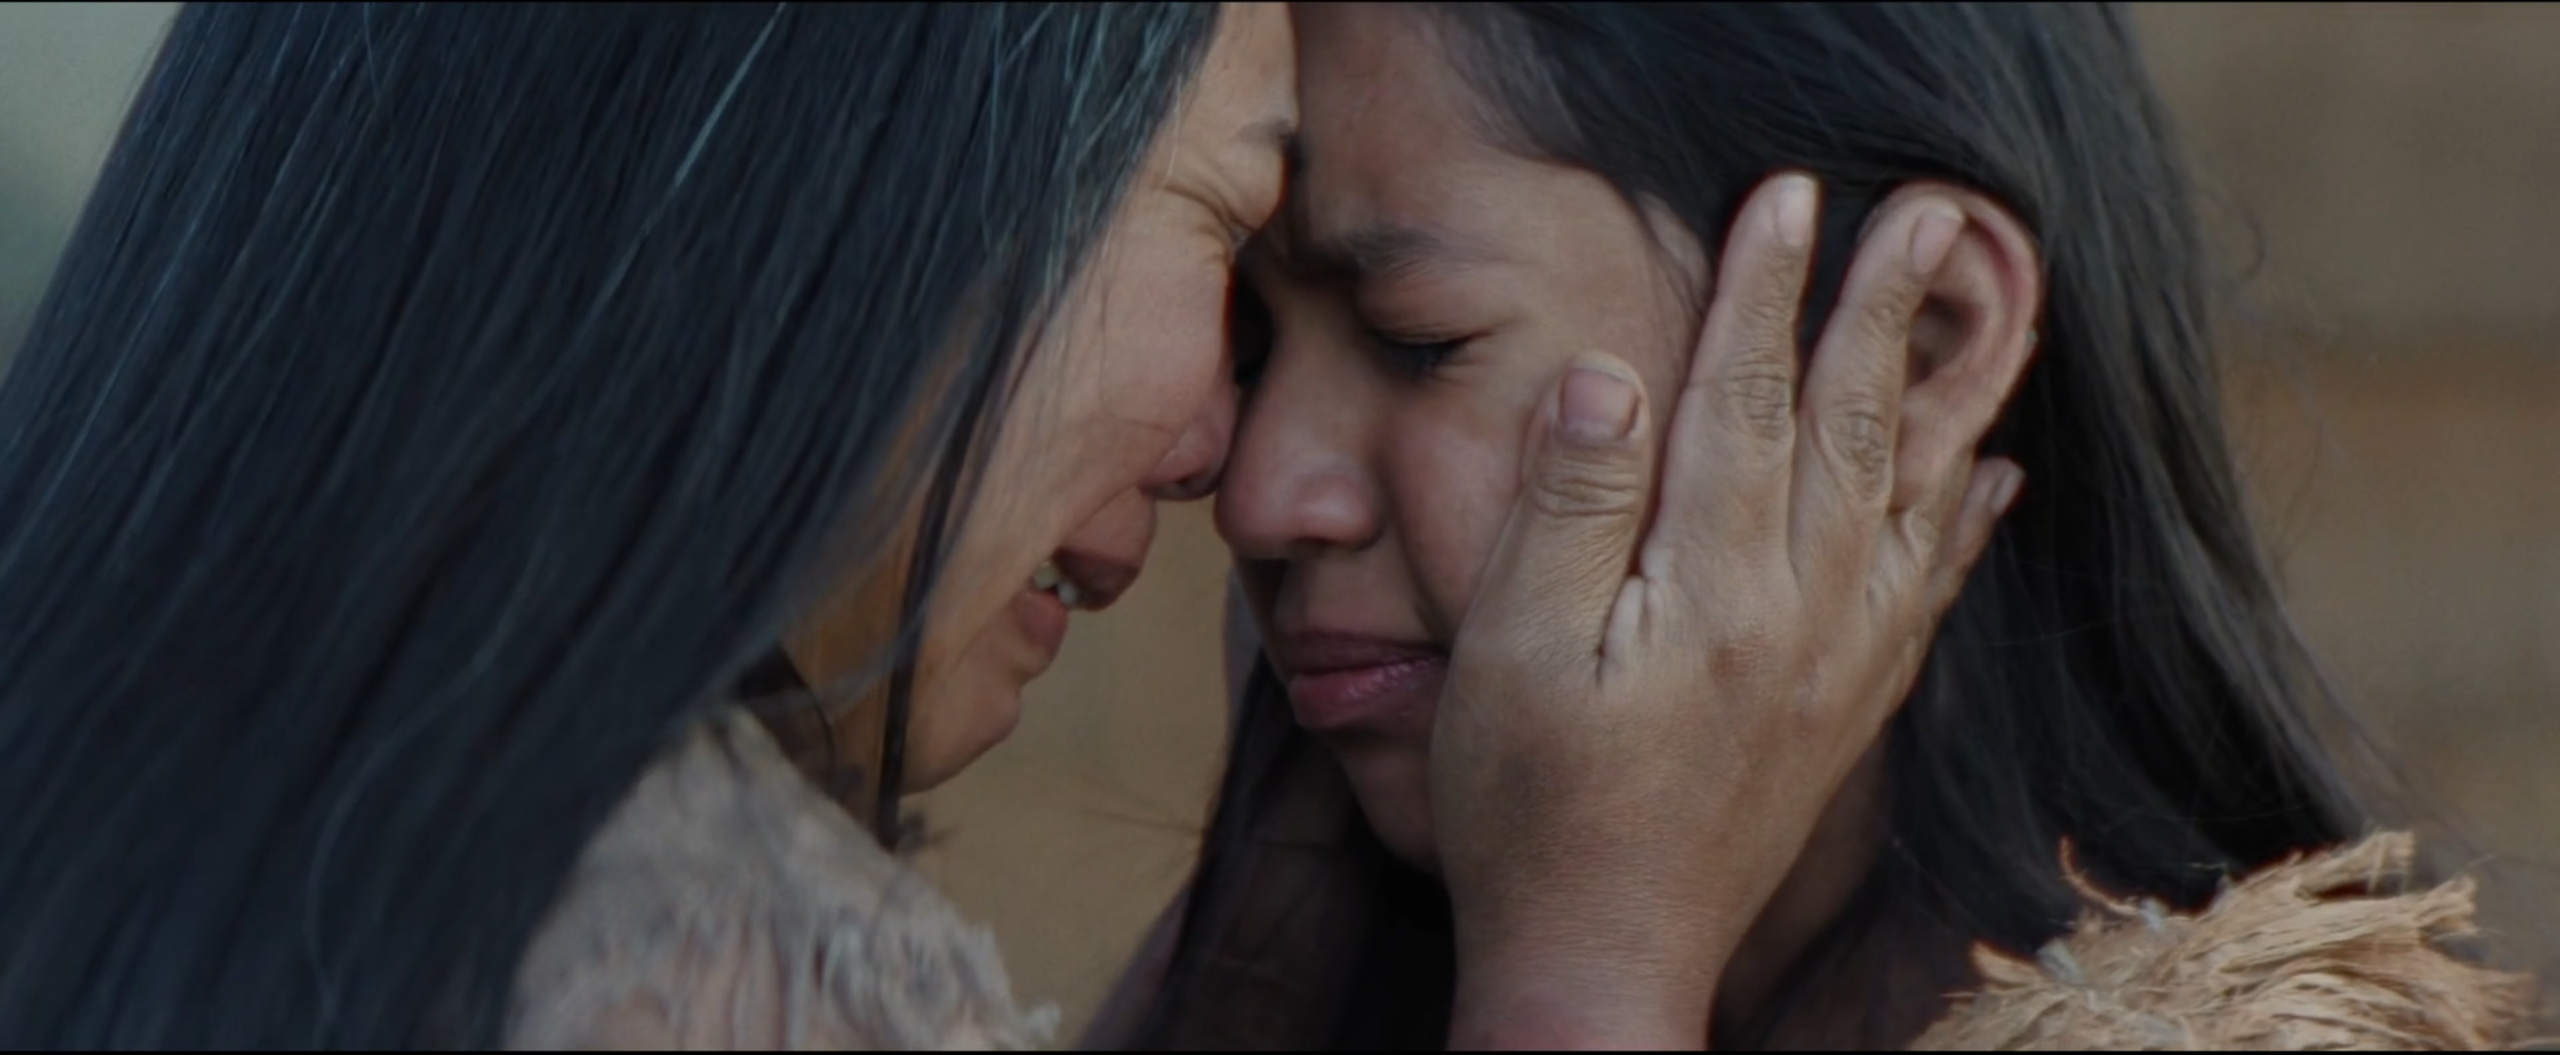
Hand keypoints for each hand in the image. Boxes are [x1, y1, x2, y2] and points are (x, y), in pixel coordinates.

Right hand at [1433, 174, 2029, 1048]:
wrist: (1602, 957)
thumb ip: (1564, 507)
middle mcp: (1801, 617)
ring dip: (1948, 391)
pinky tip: (1994, 477)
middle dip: (1885, 307)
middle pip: (1854, 428)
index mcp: (1714, 590)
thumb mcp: (1507, 650)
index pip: (1741, 402)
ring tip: (1988, 308)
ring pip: (1913, 497)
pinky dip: (1966, 521)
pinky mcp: (1847, 712)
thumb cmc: (1532, 808)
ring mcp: (1838, 667)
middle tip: (1931, 212)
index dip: (1763, 291)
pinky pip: (1927, 591)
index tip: (1786, 196)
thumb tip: (1604, 374)